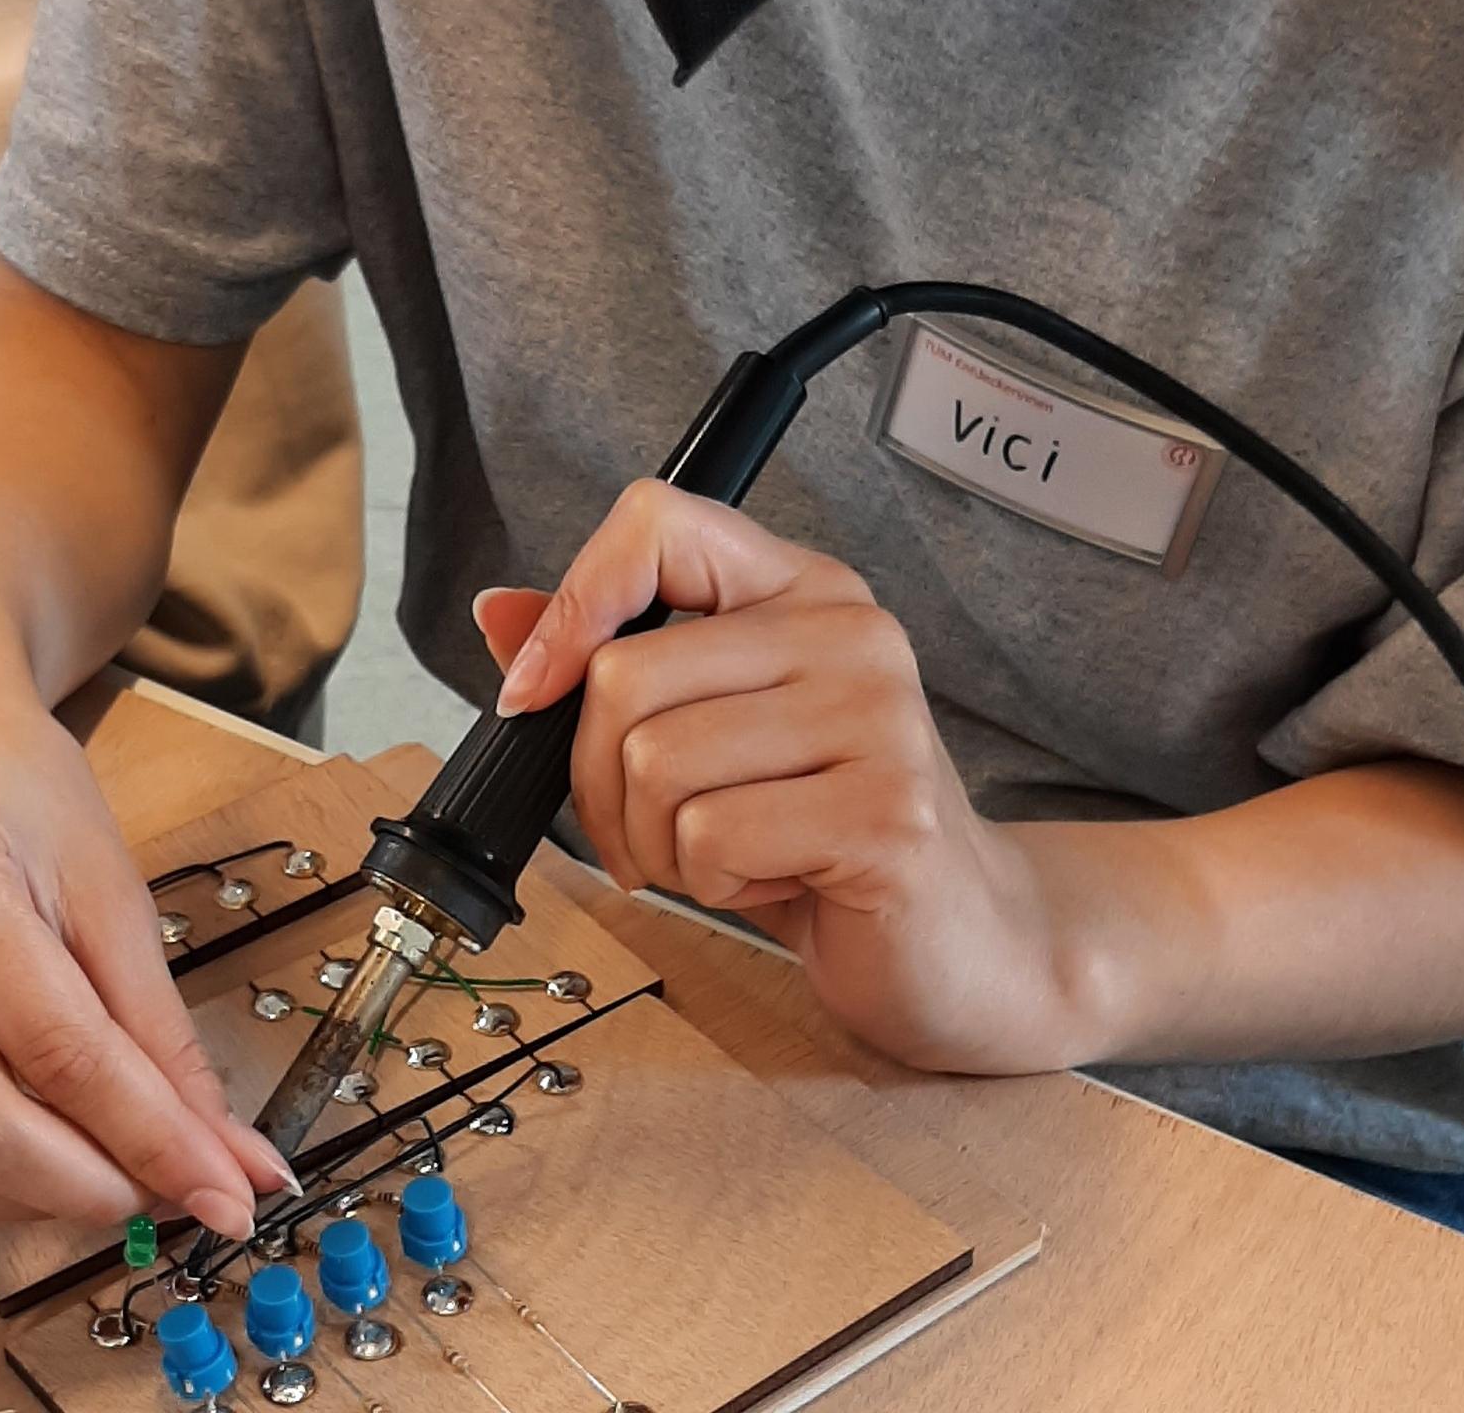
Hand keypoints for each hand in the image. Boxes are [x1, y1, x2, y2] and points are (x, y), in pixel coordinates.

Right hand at [0, 641, 295, 1229]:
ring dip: (31, 1197)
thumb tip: (227, 1154)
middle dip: (89, 1184)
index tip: (228, 1195)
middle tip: (172, 1198)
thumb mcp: (109, 883)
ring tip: (114, 1180)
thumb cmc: (14, 784)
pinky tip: (38, 1160)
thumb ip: (161, 1029)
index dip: (151, 1137)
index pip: (57, 1049)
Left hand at [475, 482, 1087, 1074]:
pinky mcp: (886, 814)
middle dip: (600, 784)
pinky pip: (710, 839)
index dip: (574, 603)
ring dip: (658, 845)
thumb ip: (612, 664)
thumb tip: (499, 613)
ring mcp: (878, 719)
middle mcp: (850, 632)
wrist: (964, 941)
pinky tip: (774, 884)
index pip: (658, 523)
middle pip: (624, 676)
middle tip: (654, 832)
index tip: (537, 690)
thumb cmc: (822, 832)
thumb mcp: (712, 730)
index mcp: (805, 588)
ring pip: (654, 764)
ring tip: (728, 857)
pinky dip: (709, 885)